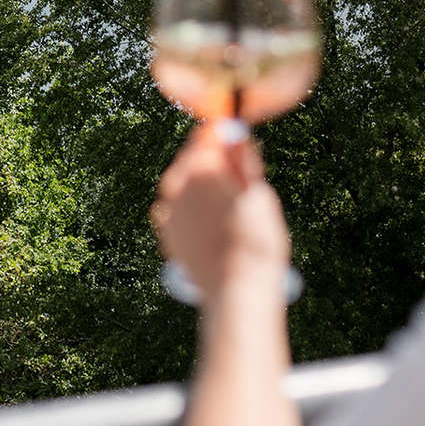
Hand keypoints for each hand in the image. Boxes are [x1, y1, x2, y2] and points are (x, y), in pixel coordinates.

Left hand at [152, 126, 290, 301]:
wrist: (236, 291)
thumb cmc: (255, 241)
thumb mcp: (258, 194)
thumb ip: (243, 161)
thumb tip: (236, 134)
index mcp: (200, 167)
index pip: (208, 135)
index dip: (226, 139)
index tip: (241, 151)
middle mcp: (176, 184)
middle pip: (193, 159)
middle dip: (213, 164)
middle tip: (239, 185)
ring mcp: (168, 209)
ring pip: (184, 184)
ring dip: (201, 188)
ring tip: (228, 210)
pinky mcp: (166, 232)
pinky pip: (178, 209)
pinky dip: (191, 211)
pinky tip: (212, 226)